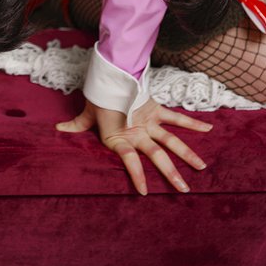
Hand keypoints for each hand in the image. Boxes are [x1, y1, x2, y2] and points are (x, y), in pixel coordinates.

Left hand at [55, 95, 212, 194]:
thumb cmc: (98, 95)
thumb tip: (57, 129)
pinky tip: (208, 130)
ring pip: (171, 141)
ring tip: (202, 168)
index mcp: (121, 136)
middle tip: (184, 190)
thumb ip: (76, 125)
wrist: (109, 71)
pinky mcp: (156, 109)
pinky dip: (192, 124)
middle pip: (157, 156)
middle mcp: (138, 131)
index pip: (130, 161)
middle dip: (171, 174)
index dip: (137, 176)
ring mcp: (150, 121)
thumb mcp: (87, 113)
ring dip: (187, 154)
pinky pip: (176, 119)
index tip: (144, 193)